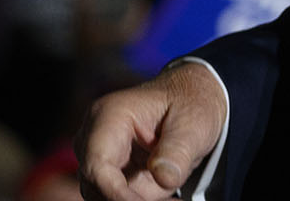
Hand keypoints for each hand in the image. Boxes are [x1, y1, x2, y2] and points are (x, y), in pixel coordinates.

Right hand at [77, 62, 227, 200]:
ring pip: (106, 196)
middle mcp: (95, 137)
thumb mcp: (193, 121)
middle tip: (170, 199)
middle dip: (131, 199)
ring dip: (140, 198)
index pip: (97, 164)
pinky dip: (142, 199)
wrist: (193, 99)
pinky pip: (120, 197)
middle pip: (97, 186)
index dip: (116, 193)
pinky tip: (170, 196)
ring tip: (174, 196)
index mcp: (110, 116)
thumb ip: (178, 150)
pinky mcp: (112, 174)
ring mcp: (101, 157)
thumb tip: (165, 178)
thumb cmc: (190, 102)